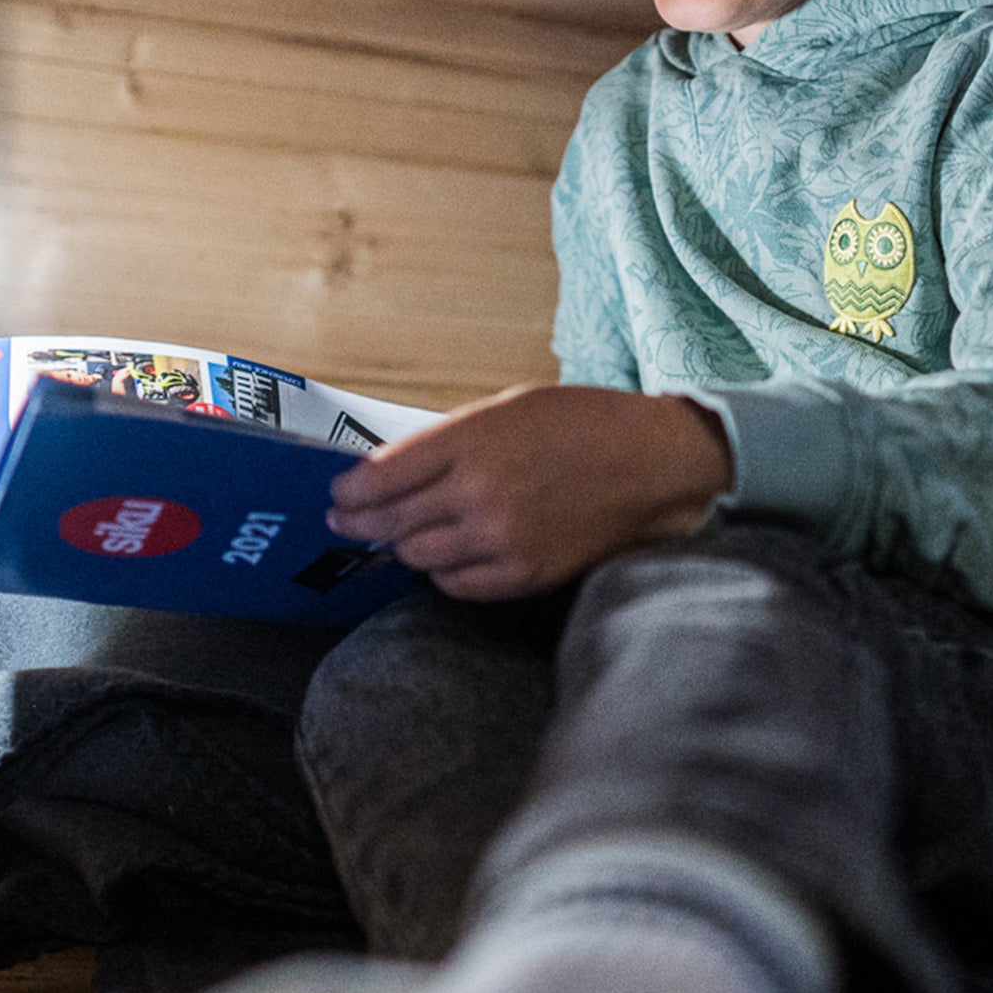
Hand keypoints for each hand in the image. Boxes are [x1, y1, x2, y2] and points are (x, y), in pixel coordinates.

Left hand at [327, 384, 734, 601]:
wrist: (653, 463)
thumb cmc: (584, 424)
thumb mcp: (507, 408)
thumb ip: (449, 440)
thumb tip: (395, 470)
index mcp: (470, 440)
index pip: (380, 476)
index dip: (349, 491)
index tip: (339, 495)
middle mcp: (477, 491)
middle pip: (391, 521)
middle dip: (360, 522)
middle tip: (346, 522)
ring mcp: (499, 537)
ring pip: (417, 556)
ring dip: (402, 547)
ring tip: (397, 539)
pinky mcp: (523, 573)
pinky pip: (456, 584)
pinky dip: (442, 572)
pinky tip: (444, 557)